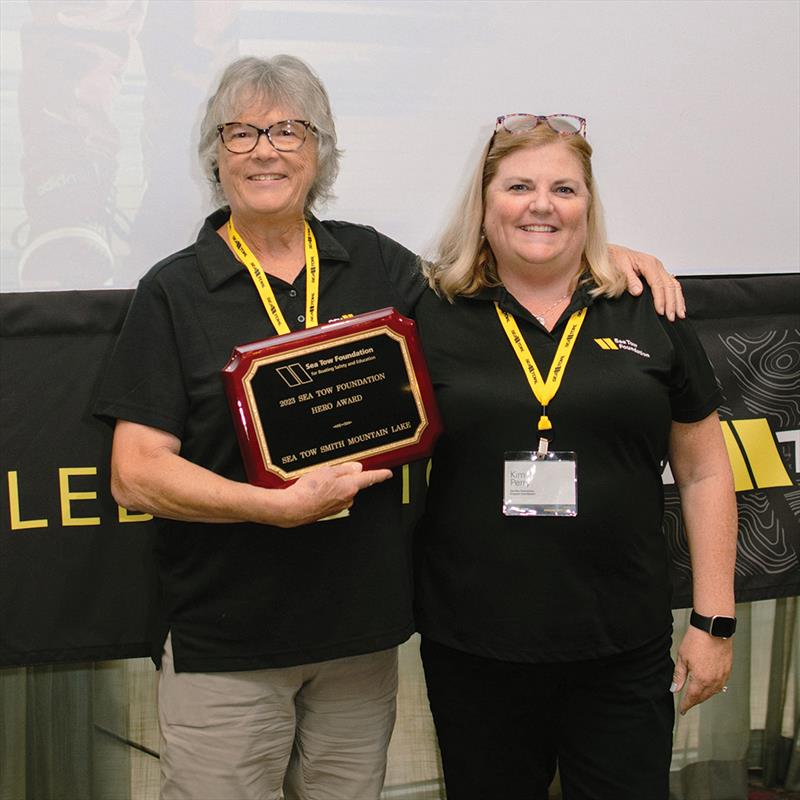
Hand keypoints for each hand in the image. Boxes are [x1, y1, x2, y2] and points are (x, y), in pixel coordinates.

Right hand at [273, 462, 391, 526]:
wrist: (292, 508)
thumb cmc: (308, 490)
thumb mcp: (327, 471)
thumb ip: (344, 469)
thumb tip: (356, 468)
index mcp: (350, 486)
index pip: (369, 478)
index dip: (380, 474)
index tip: (388, 474)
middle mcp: (348, 498)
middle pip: (352, 483)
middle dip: (344, 477)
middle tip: (328, 473)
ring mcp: (339, 506)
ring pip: (341, 491)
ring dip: (333, 486)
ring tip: (317, 483)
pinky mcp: (330, 511)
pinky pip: (333, 498)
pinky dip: (326, 493)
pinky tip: (315, 491)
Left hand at [608, 244, 685, 320]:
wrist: (613, 253)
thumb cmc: (616, 259)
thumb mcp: (620, 268)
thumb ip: (630, 280)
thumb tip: (638, 291)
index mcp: (649, 264)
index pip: (658, 284)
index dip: (660, 299)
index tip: (660, 311)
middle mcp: (656, 265)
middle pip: (670, 286)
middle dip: (672, 303)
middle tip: (671, 317)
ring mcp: (659, 269)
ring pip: (674, 285)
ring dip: (677, 300)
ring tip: (680, 314)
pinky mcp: (658, 273)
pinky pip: (671, 284)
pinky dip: (676, 295)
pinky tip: (678, 304)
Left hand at [671, 625, 732, 713]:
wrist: (713, 629)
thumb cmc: (697, 640)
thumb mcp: (682, 658)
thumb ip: (678, 676)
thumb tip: (674, 689)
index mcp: (701, 679)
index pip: (692, 698)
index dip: (686, 705)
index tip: (682, 709)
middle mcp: (714, 680)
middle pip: (703, 697)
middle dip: (695, 701)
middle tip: (688, 703)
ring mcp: (723, 676)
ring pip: (713, 692)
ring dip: (705, 695)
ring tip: (697, 695)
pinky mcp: (728, 670)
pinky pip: (721, 684)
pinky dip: (714, 688)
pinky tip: (710, 685)